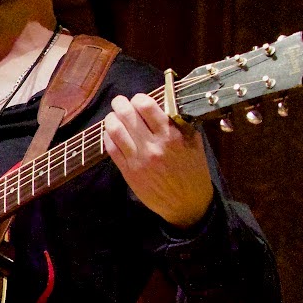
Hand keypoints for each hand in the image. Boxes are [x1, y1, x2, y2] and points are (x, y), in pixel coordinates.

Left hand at [102, 93, 213, 228]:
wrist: (187, 204)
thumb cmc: (193, 171)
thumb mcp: (194, 143)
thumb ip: (181, 123)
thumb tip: (167, 103)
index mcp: (172, 135)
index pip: (147, 107)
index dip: (139, 99)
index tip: (138, 99)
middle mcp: (153, 146)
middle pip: (127, 115)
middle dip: (120, 104)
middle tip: (119, 102)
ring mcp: (138, 159)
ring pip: (115, 131)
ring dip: (111, 119)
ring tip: (112, 116)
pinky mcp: (128, 172)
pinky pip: (112, 149)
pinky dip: (108, 137)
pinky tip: (110, 133)